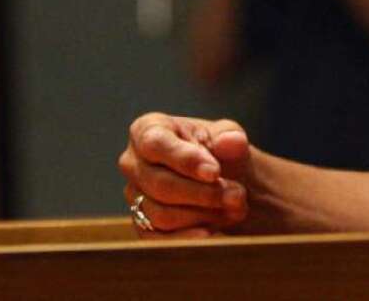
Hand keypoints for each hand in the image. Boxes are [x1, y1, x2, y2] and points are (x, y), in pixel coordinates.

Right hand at [118, 113, 249, 236]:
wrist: (226, 183)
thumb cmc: (221, 153)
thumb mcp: (230, 138)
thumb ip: (231, 137)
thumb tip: (231, 142)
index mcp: (148, 129)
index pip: (156, 144)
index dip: (185, 160)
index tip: (215, 172)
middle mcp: (132, 162)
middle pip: (161, 185)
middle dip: (203, 193)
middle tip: (236, 194)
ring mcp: (134, 196)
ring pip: (162, 214)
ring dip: (203, 214)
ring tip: (234, 207)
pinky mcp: (141, 225)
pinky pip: (158, 240)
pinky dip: (188, 238)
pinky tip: (211, 232)